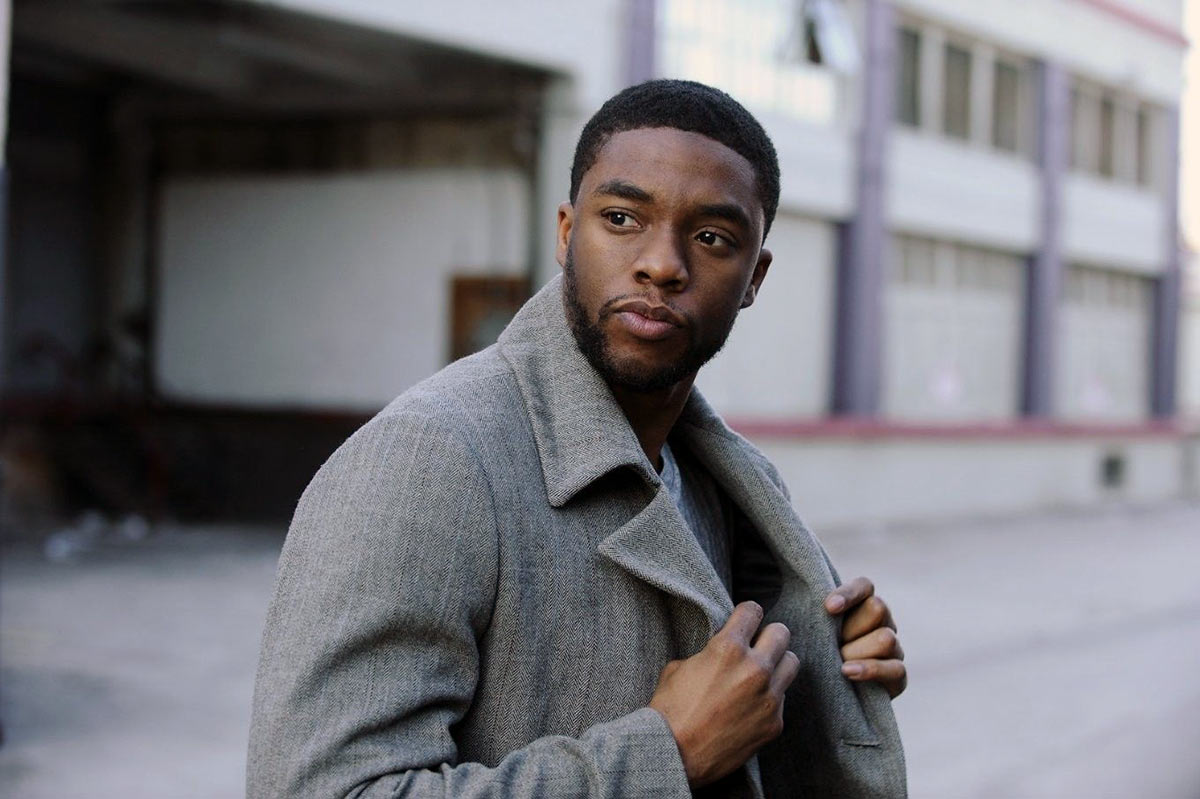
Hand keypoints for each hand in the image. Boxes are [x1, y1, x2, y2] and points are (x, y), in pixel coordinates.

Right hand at [649, 601, 799, 787]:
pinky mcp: (774, 723)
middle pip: (781, 633)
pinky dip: (770, 698)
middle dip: (768, 635)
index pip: (753, 610)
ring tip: (761, 672)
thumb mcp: (679, 667)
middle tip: (757, 645)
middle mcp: (755, 669)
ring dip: (777, 663)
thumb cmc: (670, 710)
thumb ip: (707, 653)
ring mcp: (769, 698)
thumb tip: (718, 651)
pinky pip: (782, 699)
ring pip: (791, 663)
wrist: (674, 755)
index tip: (745, 620)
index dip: (746, 613)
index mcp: (728, 648)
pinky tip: (751, 706)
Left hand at [824, 577, 905, 698]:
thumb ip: (814, 611)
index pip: (865, 586)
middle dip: (850, 628)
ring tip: (838, 662)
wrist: (823, 695)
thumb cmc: (815, 654)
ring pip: (885, 638)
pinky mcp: (898, 675)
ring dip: (855, 651)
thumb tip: (810, 594)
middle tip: (832, 644)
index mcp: (863, 605)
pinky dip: (870, 669)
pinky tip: (847, 671)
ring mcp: (895, 648)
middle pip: (877, 608)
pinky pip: (896, 669)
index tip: (828, 607)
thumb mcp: (812, 630)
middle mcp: (884, 622)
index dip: (849, 594)